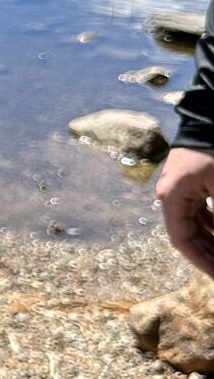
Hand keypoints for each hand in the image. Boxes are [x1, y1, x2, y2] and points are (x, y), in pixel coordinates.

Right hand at [157, 147, 213, 280]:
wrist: (209, 117)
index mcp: (172, 198)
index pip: (182, 241)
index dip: (202, 262)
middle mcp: (170, 195)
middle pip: (188, 235)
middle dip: (209, 253)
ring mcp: (179, 188)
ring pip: (195, 224)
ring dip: (212, 240)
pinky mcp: (191, 182)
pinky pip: (201, 211)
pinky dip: (213, 224)